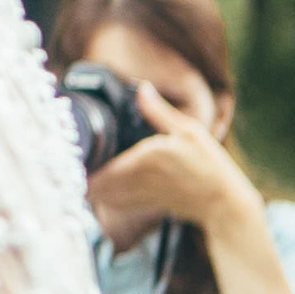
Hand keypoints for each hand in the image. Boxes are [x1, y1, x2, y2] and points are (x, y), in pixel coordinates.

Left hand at [86, 82, 261, 243]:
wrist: (223, 202)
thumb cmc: (209, 165)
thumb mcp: (189, 131)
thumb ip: (159, 112)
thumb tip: (142, 89)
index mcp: (142, 160)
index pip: (97, 166)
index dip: (79, 159)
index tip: (71, 147)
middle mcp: (135, 181)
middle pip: (89, 183)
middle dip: (78, 171)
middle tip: (73, 154)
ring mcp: (137, 196)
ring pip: (98, 195)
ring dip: (88, 182)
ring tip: (83, 166)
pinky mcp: (143, 204)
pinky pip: (112, 202)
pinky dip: (102, 192)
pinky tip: (101, 179)